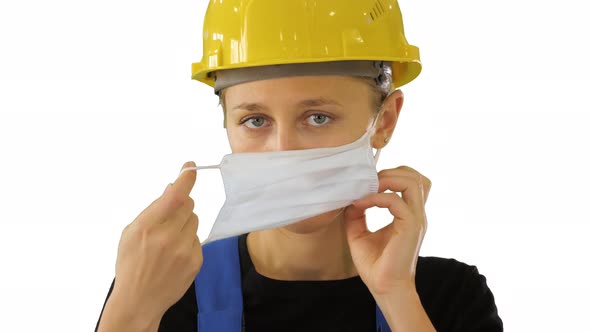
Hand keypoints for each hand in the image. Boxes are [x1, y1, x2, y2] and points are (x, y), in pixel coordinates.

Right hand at [110, 161, 201, 321]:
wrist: (139, 300)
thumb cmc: (131, 264)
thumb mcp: (131, 233)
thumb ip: (152, 210)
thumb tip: (173, 189)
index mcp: (148, 227)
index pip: (175, 196)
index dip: (186, 179)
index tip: (191, 167)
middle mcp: (168, 237)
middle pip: (188, 205)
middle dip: (180, 205)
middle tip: (169, 217)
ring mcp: (184, 250)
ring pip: (194, 220)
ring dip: (184, 223)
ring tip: (169, 240)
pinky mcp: (195, 261)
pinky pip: (197, 239)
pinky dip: (188, 241)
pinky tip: (174, 254)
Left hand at [344, 166, 430, 296]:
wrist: (385, 289)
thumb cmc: (375, 265)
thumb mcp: (359, 233)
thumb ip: (356, 213)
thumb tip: (350, 197)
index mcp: (408, 215)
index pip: (411, 182)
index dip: (390, 175)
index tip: (365, 183)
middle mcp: (416, 214)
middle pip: (416, 176)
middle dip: (390, 172)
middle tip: (367, 182)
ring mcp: (416, 219)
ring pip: (412, 182)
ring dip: (387, 179)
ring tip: (368, 189)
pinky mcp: (411, 227)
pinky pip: (396, 201)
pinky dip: (376, 197)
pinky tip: (361, 204)